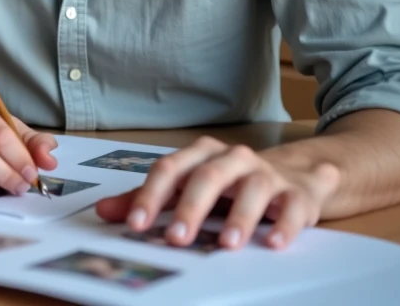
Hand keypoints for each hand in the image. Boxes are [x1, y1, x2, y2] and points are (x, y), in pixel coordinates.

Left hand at [95, 136, 340, 250]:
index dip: (150, 197)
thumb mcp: (185, 190)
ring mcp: (266, 173)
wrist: (292, 175)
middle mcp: (231, 158)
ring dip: (239, 216)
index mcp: (199, 155)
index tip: (135, 225)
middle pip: (206, 177)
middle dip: (190, 209)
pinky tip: (273, 244)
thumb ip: (144, 200)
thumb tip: (103, 212)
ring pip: (250, 188)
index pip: (168, 170)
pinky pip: (292, 207)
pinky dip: (284, 225)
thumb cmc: (227, 186)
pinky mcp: (297, 193)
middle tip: (176, 239)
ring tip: (227, 244)